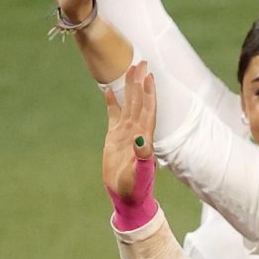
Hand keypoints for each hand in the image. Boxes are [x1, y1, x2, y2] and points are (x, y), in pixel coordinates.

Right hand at [102, 64, 156, 200]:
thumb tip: (142, 138)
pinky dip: (113, 102)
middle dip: (141, 82)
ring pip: (129, 104)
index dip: (149, 92)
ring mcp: (126, 133)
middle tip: (141, 61)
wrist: (127, 196)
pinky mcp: (115, 137)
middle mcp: (137, 131)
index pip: (148, 109)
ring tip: (129, 69)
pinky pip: (114, 115)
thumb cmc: (135, 188)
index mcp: (144, 137)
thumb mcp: (139, 174)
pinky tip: (109, 90)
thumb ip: (142, 157)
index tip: (148, 75)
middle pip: (140, 101)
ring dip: (130, 88)